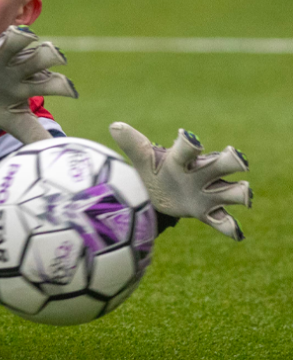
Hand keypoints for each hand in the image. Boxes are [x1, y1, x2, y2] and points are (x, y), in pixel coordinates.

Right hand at [0, 26, 77, 143]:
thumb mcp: (16, 122)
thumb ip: (36, 136)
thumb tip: (54, 154)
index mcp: (30, 84)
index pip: (51, 83)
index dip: (61, 86)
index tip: (71, 92)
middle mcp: (18, 68)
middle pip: (39, 57)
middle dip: (49, 54)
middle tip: (55, 55)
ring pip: (12, 43)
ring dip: (18, 38)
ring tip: (20, 37)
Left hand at [110, 122, 251, 240]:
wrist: (157, 193)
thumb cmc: (153, 170)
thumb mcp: (142, 159)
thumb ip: (132, 144)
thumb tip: (114, 126)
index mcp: (182, 159)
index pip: (188, 148)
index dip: (189, 143)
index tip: (189, 139)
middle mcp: (200, 173)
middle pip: (222, 164)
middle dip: (232, 161)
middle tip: (235, 158)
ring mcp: (207, 194)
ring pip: (230, 192)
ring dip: (239, 193)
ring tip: (244, 194)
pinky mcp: (208, 213)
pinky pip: (223, 222)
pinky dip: (230, 227)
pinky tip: (237, 233)